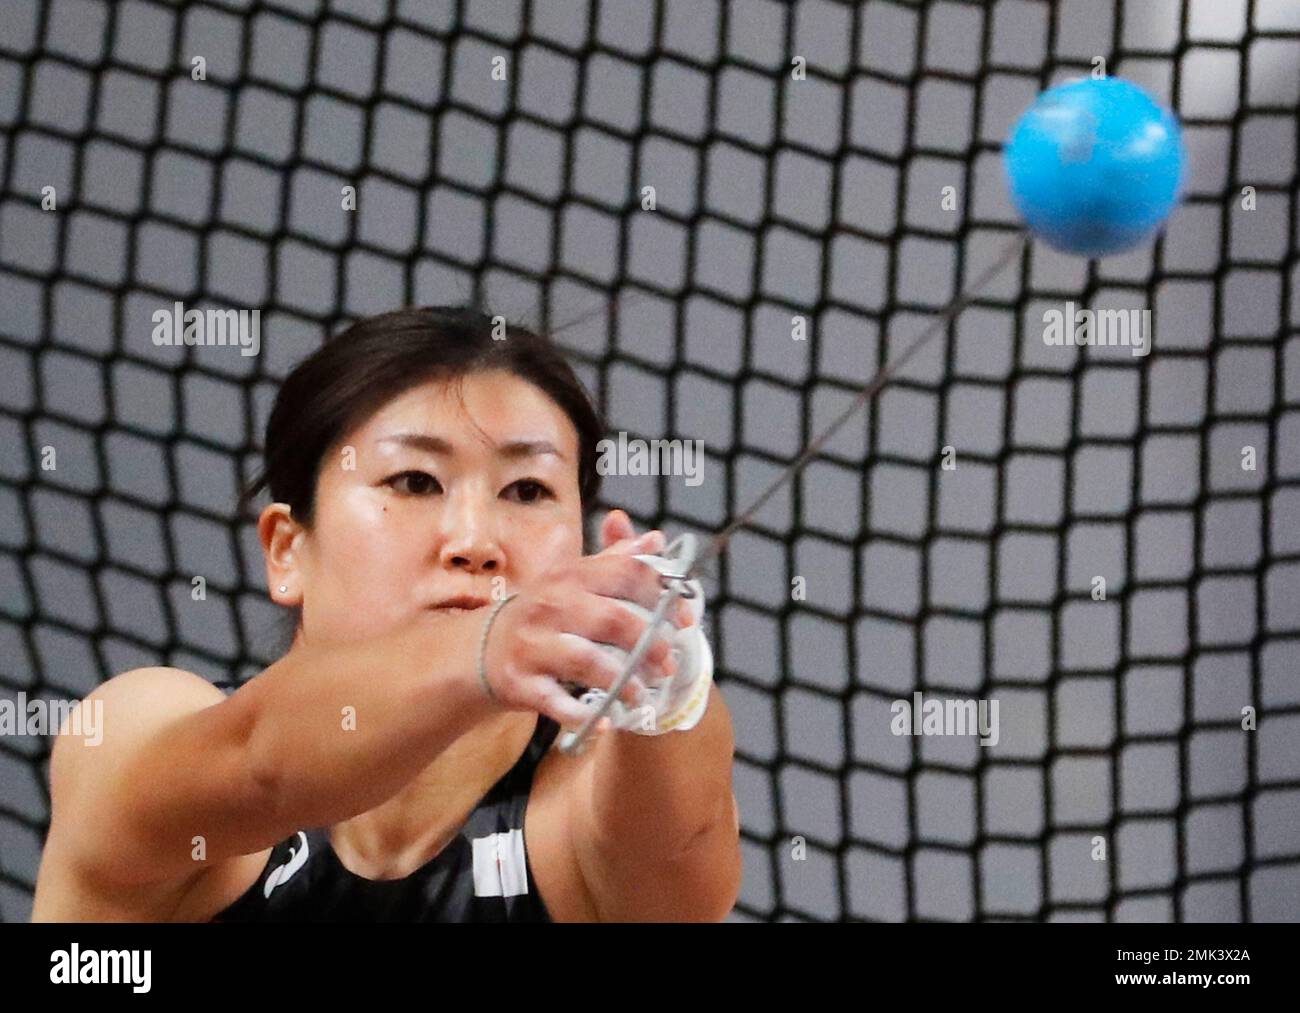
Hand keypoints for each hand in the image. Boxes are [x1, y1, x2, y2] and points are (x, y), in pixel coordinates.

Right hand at [479, 510, 694, 725]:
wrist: (483, 648)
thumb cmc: (544, 613)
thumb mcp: (573, 581)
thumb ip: (615, 561)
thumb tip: (655, 540)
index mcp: (570, 575)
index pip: (626, 573)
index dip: (663, 595)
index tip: (686, 621)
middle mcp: (551, 605)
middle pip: (614, 619)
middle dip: (650, 645)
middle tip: (669, 665)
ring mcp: (533, 644)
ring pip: (588, 661)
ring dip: (623, 682)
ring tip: (642, 695)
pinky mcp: (521, 682)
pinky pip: (557, 702)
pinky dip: (584, 716)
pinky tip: (604, 722)